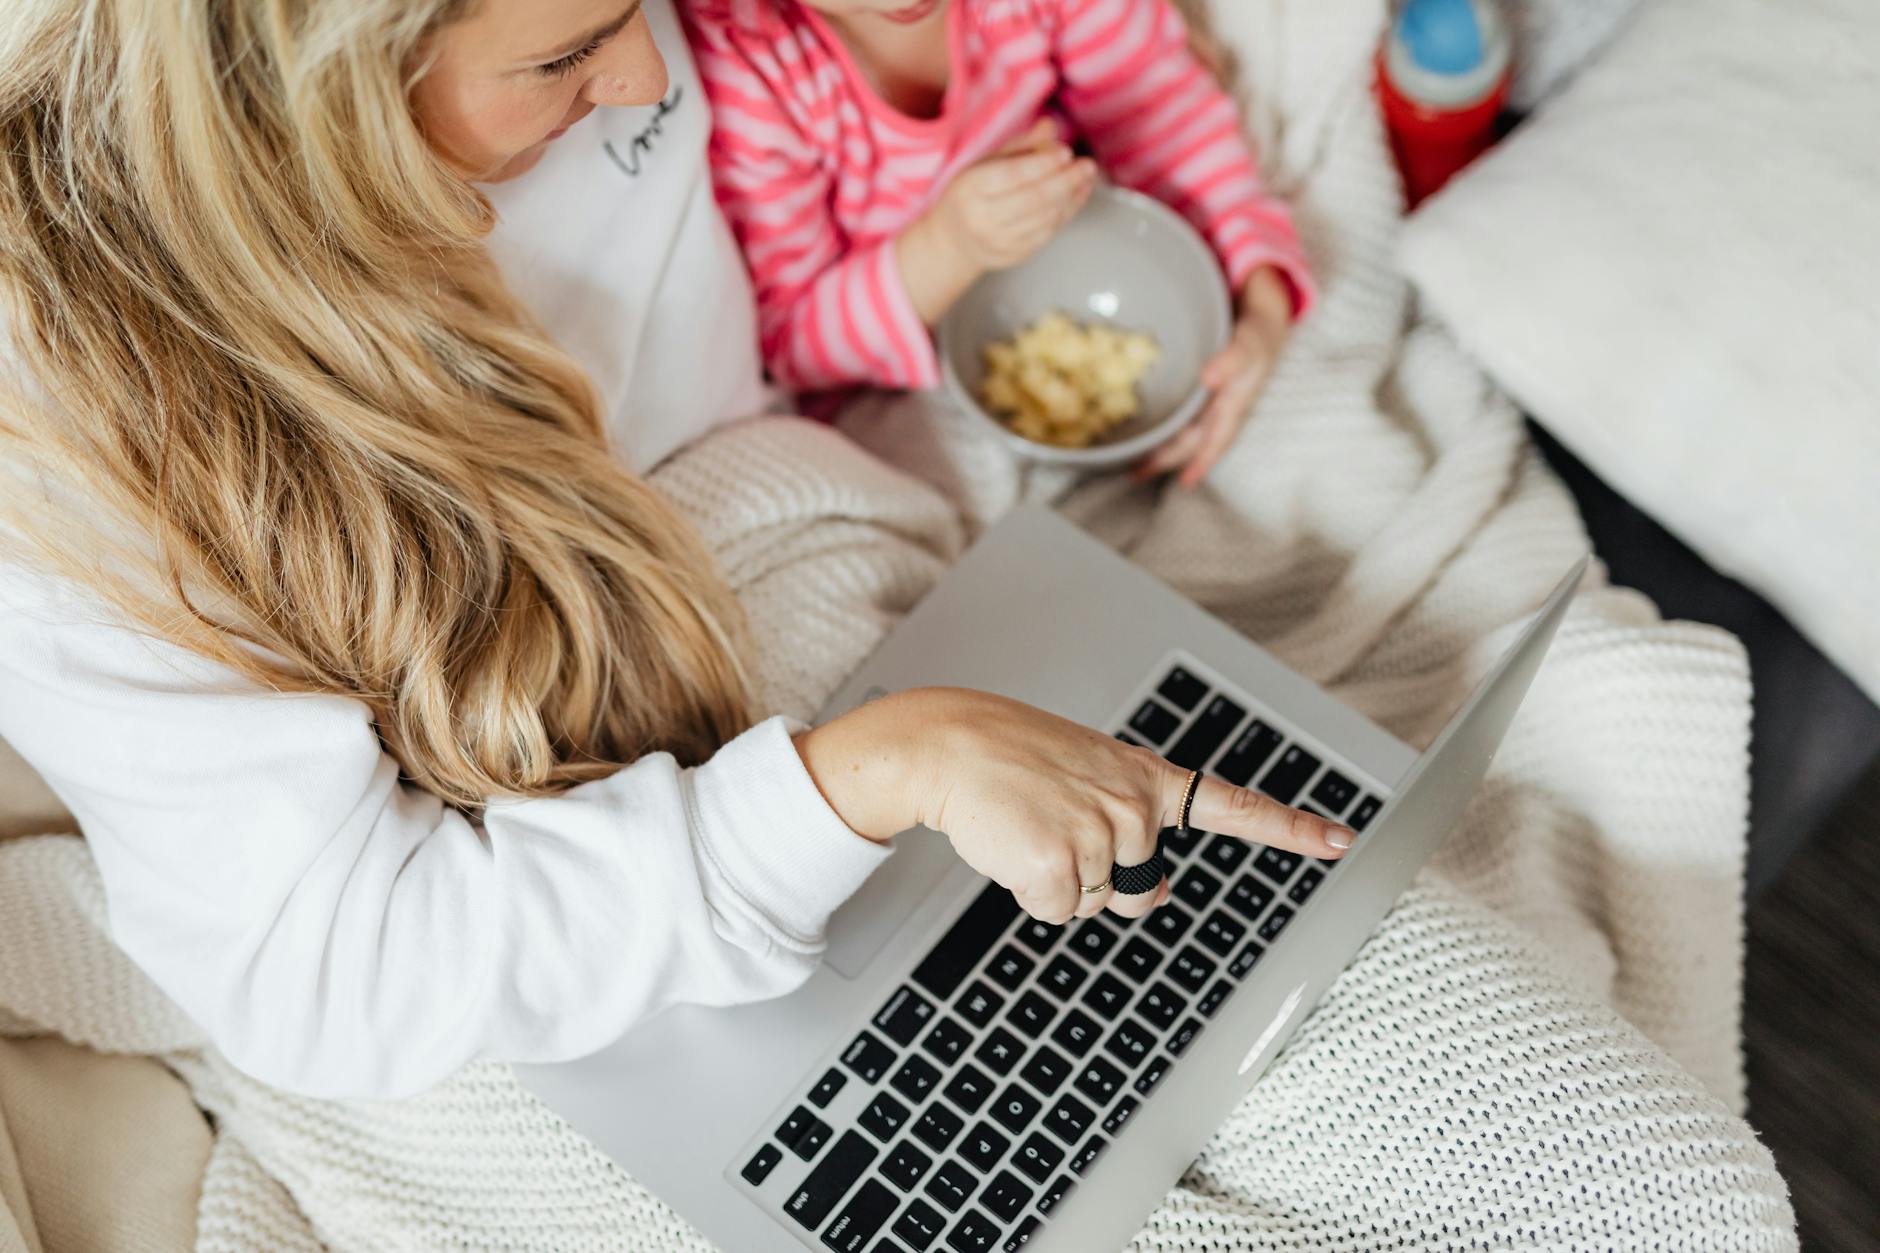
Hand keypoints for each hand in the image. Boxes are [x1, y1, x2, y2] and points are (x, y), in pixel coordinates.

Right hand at [794, 687, 1353, 924]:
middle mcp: (1136, 803)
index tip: (1340, 840)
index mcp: (1146, 777)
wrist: (949, 744)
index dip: (1290, 829)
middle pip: (1136, 887)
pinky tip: (1010, 845)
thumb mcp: (1088, 777)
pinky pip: (1054, 912)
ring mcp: (1102, 830)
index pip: (1233, 805)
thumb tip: (1154, 895)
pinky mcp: (1060, 859)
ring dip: (1054, 880)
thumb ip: (1132, 829)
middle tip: (1052, 825)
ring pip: (1091, 904)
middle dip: (1093, 876)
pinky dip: (1026, 892)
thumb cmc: (1013, 760)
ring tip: (1026, 825)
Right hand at [898, 120, 1098, 324]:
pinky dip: (1067, 212)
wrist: (953, 241)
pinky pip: (1048, 233)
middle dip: (1066, 180)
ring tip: (1086, 177)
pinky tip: (1077, 195)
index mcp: (970, 189)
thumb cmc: (971, 194)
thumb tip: (1050, 125)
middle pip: (1034, 198)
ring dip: (1072, 196)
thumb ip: (1019, 146)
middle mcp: (982, 218)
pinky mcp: (1014, 255)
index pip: (1013, 174)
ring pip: (1046, 218)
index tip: (1066, 151)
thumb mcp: (985, 163)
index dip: (1043, 162)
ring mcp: (999, 241)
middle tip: (1087, 165)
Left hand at [1135, 265, 1295, 488]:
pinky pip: (1178, 411)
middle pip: (1192, 440)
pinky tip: (1143, 424)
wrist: (1260, 309)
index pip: (1216, 440)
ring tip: (1132, 458)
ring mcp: (1209, 399)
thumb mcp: (1251, 341)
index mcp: (1234, 403)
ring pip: (1184, 429)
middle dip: (1167, 458)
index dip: (1202, 462)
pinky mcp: (1198, 388)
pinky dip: (1162, 421)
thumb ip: (1232, 358)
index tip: (1185, 483)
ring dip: (1160, 444)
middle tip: (1136, 473)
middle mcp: (1220, 406)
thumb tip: (1208, 378)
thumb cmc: (1258, 330)